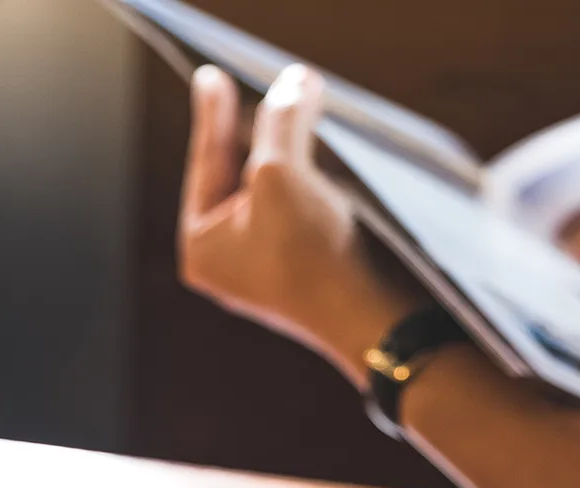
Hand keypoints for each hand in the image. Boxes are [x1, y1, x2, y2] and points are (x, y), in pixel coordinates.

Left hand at [180, 64, 421, 385]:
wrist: (378, 322)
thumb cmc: (314, 257)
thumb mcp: (280, 174)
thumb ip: (279, 120)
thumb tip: (294, 81)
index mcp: (200, 250)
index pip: (206, 164)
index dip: (212, 113)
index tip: (213, 74)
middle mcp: (231, 262)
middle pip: (240, 174)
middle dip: (259, 128)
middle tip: (270, 82)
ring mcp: (273, 268)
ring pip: (278, 189)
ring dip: (293, 148)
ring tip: (302, 106)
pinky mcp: (315, 268)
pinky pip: (307, 207)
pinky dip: (316, 174)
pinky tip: (331, 152)